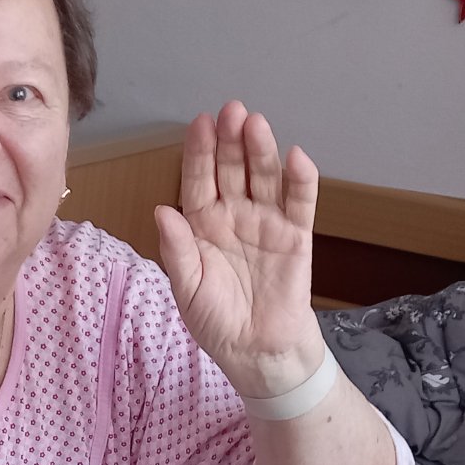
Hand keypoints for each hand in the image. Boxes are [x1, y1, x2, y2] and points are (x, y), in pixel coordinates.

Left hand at [155, 102, 323, 398]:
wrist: (256, 352)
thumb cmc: (217, 321)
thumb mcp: (187, 289)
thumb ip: (177, 250)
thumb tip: (163, 210)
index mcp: (202, 224)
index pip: (199, 180)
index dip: (199, 153)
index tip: (199, 124)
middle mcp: (234, 215)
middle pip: (232, 169)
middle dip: (230, 140)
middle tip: (231, 111)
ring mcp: (267, 222)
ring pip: (264, 178)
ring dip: (261, 150)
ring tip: (255, 124)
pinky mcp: (297, 236)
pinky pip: (300, 203)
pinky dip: (301, 180)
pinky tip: (295, 157)